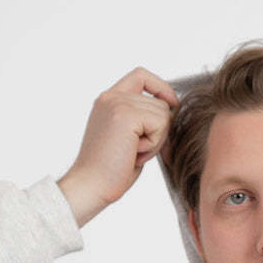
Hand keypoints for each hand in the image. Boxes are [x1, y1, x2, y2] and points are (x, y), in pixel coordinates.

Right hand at [58, 66, 179, 220]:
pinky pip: (160, 124)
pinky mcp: (125, 115)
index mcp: (109, 100)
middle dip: (159, 131)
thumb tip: (171, 114)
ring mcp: (117, 103)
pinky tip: (134, 154)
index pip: (141, 76)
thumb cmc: (109, 171)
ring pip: (163, 113)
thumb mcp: (127, 139)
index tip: (172, 104)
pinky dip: (153, 145)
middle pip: (160, 101)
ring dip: (156, 139)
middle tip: (137, 151)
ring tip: (133, 153)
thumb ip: (142, 121)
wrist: (90, 186)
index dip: (161, 88)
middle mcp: (111, 97)